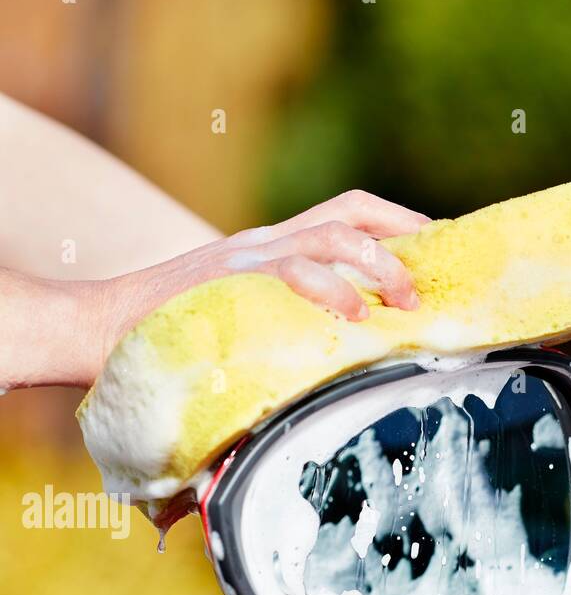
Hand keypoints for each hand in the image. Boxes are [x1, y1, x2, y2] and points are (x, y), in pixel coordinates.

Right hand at [0, 190, 429, 390]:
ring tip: (407, 303)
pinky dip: (333, 287)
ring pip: (333, 234)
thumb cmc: (177, 345)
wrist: (105, 333)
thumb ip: (293, 338)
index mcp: (274, 250)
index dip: (399, 228)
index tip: (440, 255)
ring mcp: (249, 255)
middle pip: (351, 212)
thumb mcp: (248, 330)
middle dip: (403, 239)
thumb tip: (343, 382)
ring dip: (381, 265)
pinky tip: (357, 314)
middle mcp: (267, 242)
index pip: (348, 215)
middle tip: (431, 288)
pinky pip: (294, 267)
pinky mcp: (233, 276)